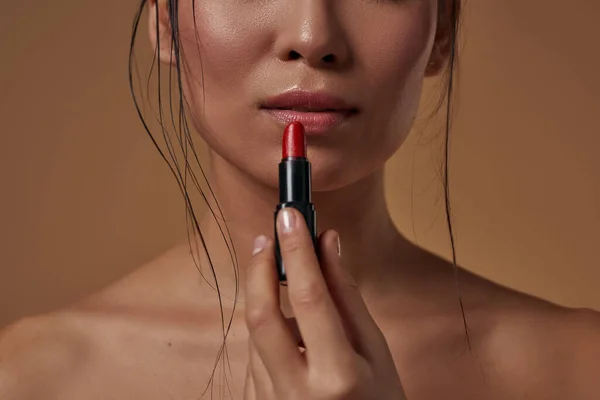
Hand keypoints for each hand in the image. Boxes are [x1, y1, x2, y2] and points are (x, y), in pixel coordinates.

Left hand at [243, 208, 406, 399]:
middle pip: (261, 314)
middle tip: (270, 238)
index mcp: (337, 377)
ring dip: (269, 301)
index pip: (308, 298)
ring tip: (294, 295)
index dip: (297, 250)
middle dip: (261, 267)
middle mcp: (295, 393)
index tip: (290, 215)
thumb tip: (328, 243)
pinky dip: (271, 332)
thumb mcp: (376, 351)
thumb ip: (347, 296)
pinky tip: (292, 338)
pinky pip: (256, 354)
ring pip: (257, 333)